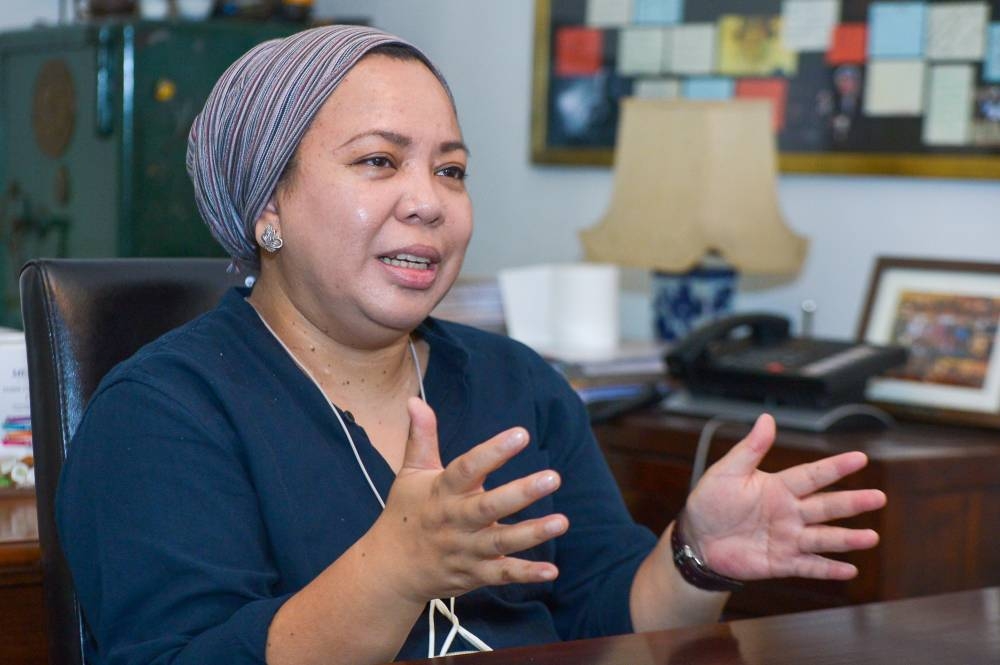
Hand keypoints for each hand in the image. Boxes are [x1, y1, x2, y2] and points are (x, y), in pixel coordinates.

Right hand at [373, 398, 568, 602]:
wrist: (390, 569)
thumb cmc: (406, 513)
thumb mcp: (410, 473)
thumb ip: (421, 437)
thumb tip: (415, 399)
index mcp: (441, 491)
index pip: (467, 468)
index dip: (493, 451)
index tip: (521, 434)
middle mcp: (454, 521)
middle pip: (488, 507)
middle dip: (521, 493)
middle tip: (553, 477)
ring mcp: (465, 550)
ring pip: (500, 542)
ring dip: (532, 534)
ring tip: (562, 521)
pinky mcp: (474, 574)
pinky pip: (501, 575)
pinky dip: (526, 574)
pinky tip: (551, 571)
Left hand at [682, 414, 886, 581]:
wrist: (697, 538)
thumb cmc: (711, 502)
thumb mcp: (727, 472)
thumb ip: (750, 449)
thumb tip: (767, 419)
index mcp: (778, 487)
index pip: (812, 475)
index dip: (835, 467)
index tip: (860, 458)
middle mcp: (789, 512)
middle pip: (825, 506)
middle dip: (852, 502)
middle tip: (878, 498)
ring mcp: (788, 538)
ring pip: (823, 538)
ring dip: (847, 538)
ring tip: (871, 537)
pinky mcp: (780, 562)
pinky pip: (808, 566)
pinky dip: (828, 569)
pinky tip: (849, 569)